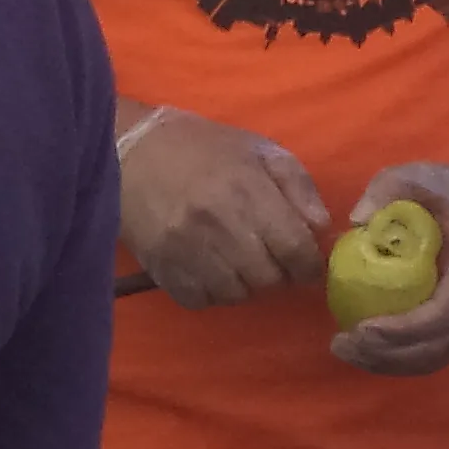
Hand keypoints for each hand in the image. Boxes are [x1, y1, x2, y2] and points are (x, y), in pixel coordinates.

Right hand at [117, 108, 328, 306]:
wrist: (128, 150)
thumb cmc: (201, 147)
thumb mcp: (259, 151)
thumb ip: (299, 187)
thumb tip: (320, 230)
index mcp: (248, 191)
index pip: (296, 249)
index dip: (309, 264)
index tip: (305, 261)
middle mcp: (220, 226)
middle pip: (269, 279)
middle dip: (278, 274)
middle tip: (271, 259)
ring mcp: (188, 251)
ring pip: (237, 295)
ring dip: (245, 284)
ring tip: (238, 263)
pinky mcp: (162, 268)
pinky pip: (201, 301)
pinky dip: (211, 292)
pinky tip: (210, 270)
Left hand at [331, 159, 448, 375]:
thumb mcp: (425, 176)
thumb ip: (389, 187)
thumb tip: (357, 221)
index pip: (441, 314)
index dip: (400, 330)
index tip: (359, 328)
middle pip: (437, 346)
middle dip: (386, 354)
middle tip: (340, 344)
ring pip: (437, 358)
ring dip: (390, 362)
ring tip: (347, 350)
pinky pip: (440, 353)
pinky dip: (404, 359)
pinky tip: (370, 350)